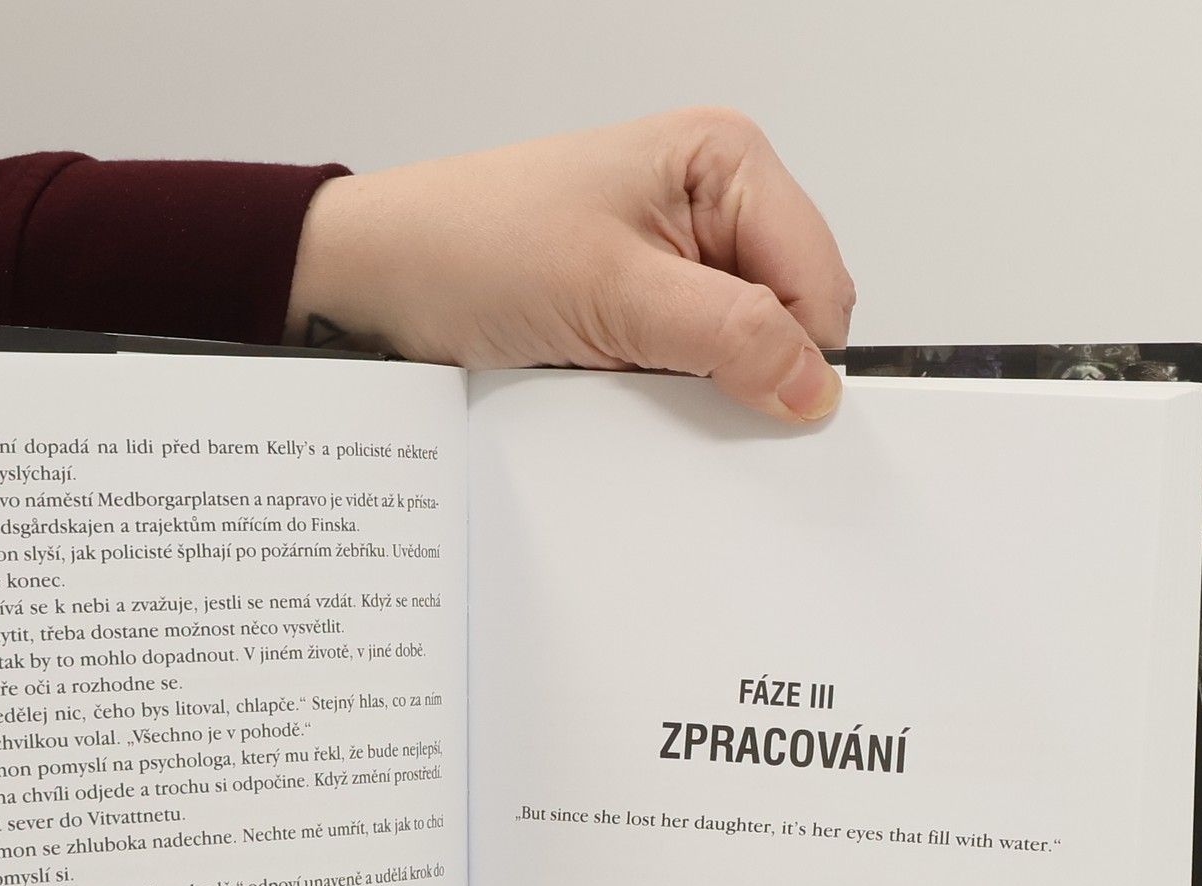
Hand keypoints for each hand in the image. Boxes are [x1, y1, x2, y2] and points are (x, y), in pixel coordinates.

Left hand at [286, 107, 854, 423]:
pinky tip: (618, 386)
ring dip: (700, 385)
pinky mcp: (643, 308)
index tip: (762, 409)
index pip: (820, 281)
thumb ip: (729, 336)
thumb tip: (812, 384)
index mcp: (726, 160)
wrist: (381, 276)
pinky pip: (691, 368)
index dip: (799, 354)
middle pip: (790, 317)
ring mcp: (677, 259)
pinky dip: (665, 392)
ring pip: (742, 352)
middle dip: (748, 369)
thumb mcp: (615, 294)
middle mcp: (711, 202)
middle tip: (674, 386)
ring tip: (629, 376)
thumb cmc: (473, 246)